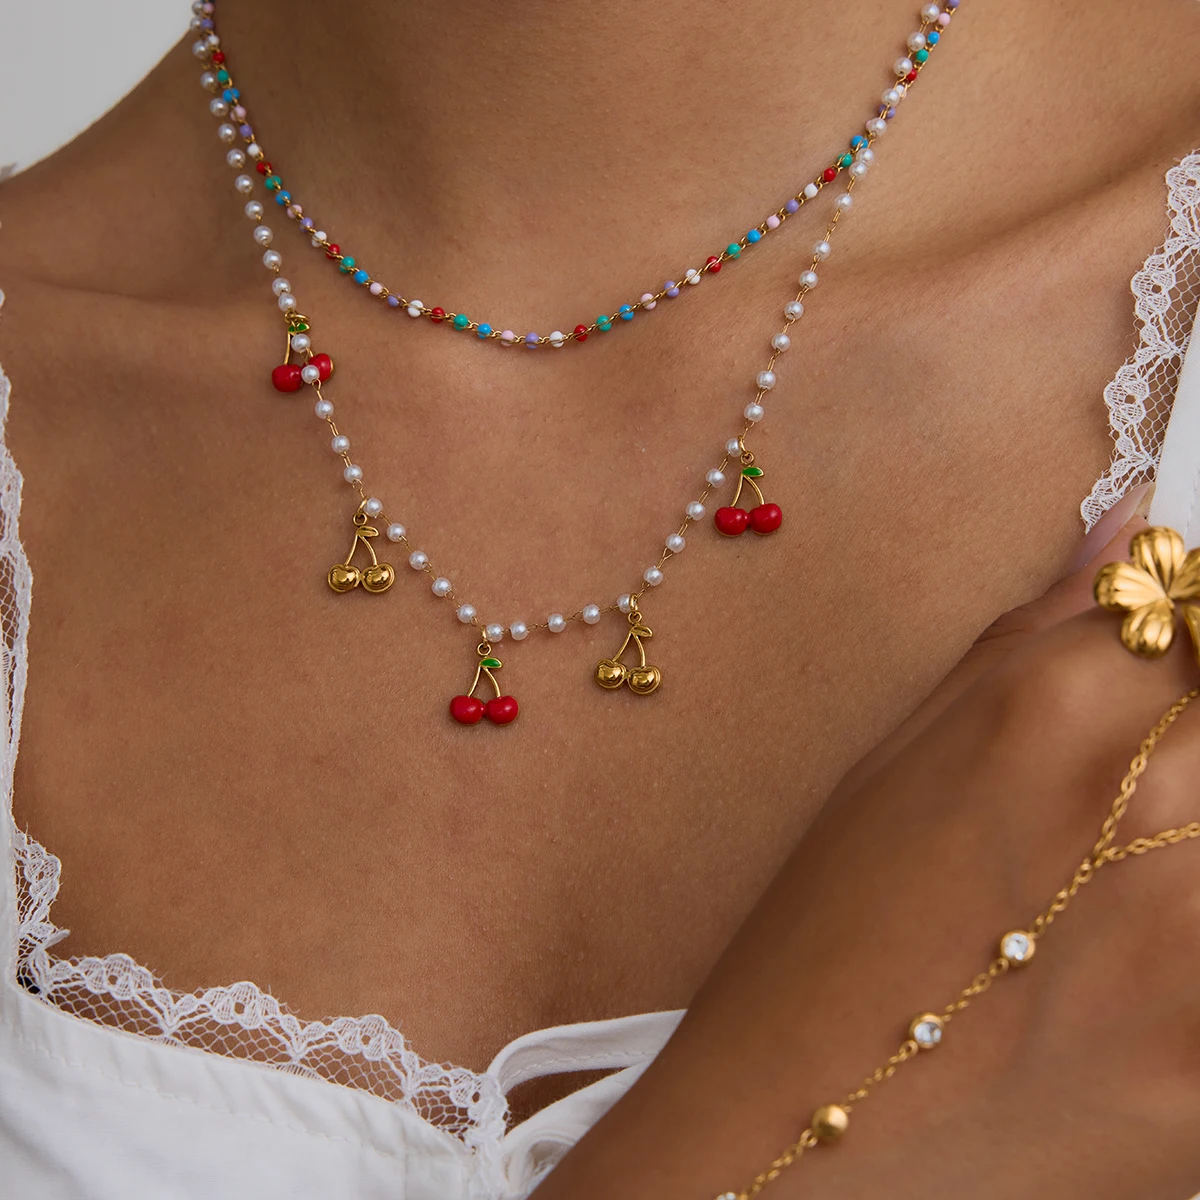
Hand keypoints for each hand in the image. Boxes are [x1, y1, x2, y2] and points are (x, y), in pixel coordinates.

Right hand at [534, 502, 1199, 1199]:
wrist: (802, 1154)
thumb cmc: (828, 951)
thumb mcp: (898, 768)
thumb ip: (1033, 635)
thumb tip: (1124, 526)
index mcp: (1054, 707)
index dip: (1191, 644)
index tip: (1170, 681)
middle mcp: (1163, 797)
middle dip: (1194, 750)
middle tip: (1125, 826)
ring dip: (1196, 836)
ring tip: (1115, 898)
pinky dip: (1198, 945)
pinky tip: (1134, 977)